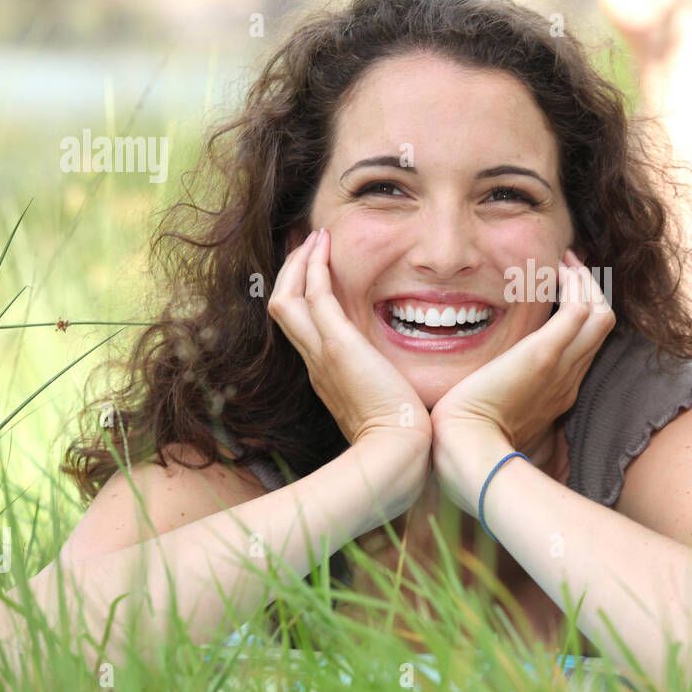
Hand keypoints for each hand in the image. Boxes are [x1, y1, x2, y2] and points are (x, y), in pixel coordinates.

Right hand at [267, 228, 432, 448]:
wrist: (396, 454)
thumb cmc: (402, 439)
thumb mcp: (389, 408)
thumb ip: (390, 390)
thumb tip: (409, 387)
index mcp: (326, 377)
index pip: (302, 330)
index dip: (303, 299)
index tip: (316, 276)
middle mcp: (315, 363)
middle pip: (282, 309)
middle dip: (291, 274)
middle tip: (307, 247)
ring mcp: (321, 354)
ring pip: (288, 297)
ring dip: (299, 263)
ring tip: (316, 238)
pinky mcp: (337, 345)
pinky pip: (314, 295)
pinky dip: (315, 266)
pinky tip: (326, 244)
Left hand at [430, 250, 614, 508]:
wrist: (467, 451)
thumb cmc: (466, 439)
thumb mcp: (487, 415)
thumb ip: (492, 397)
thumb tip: (474, 388)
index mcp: (557, 395)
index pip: (583, 347)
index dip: (580, 316)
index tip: (562, 294)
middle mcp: (568, 380)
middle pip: (601, 326)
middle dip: (590, 291)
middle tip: (569, 267)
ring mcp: (561, 367)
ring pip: (600, 313)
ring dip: (586, 281)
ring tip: (565, 262)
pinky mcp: (545, 355)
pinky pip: (580, 309)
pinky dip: (575, 285)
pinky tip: (555, 270)